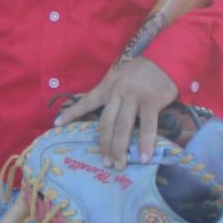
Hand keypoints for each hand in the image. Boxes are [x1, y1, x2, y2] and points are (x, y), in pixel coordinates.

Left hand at [56, 57, 177, 168]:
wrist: (165, 58)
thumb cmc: (142, 71)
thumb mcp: (119, 77)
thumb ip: (111, 93)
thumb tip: (105, 114)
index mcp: (107, 86)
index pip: (86, 102)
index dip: (72, 113)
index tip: (57, 124)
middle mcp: (117, 92)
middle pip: (106, 123)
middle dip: (104, 145)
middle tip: (105, 162)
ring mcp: (134, 97)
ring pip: (123, 128)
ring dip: (120, 149)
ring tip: (119, 164)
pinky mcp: (151, 102)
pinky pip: (147, 126)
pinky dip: (145, 143)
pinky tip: (143, 157)